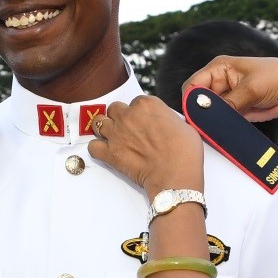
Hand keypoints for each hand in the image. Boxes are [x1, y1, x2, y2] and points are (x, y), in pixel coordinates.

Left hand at [88, 95, 204, 193]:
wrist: (175, 175)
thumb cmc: (184, 153)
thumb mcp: (182, 124)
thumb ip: (165, 118)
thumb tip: (162, 123)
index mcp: (147, 104)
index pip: (135, 102)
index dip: (139, 113)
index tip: (143, 121)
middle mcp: (128, 115)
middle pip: (114, 109)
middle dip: (120, 117)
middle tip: (128, 129)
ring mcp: (116, 134)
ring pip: (98, 123)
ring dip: (105, 129)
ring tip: (113, 137)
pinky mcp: (110, 153)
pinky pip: (93, 147)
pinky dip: (97, 149)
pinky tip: (105, 152)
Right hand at [182, 56, 277, 136]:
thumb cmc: (275, 78)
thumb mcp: (251, 89)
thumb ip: (228, 104)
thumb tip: (210, 118)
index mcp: (218, 68)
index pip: (193, 85)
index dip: (191, 100)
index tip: (196, 116)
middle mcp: (218, 82)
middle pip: (199, 101)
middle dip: (202, 114)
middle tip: (207, 127)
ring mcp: (225, 97)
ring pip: (209, 113)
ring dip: (212, 122)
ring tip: (218, 130)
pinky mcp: (233, 110)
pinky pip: (221, 121)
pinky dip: (222, 127)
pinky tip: (225, 132)